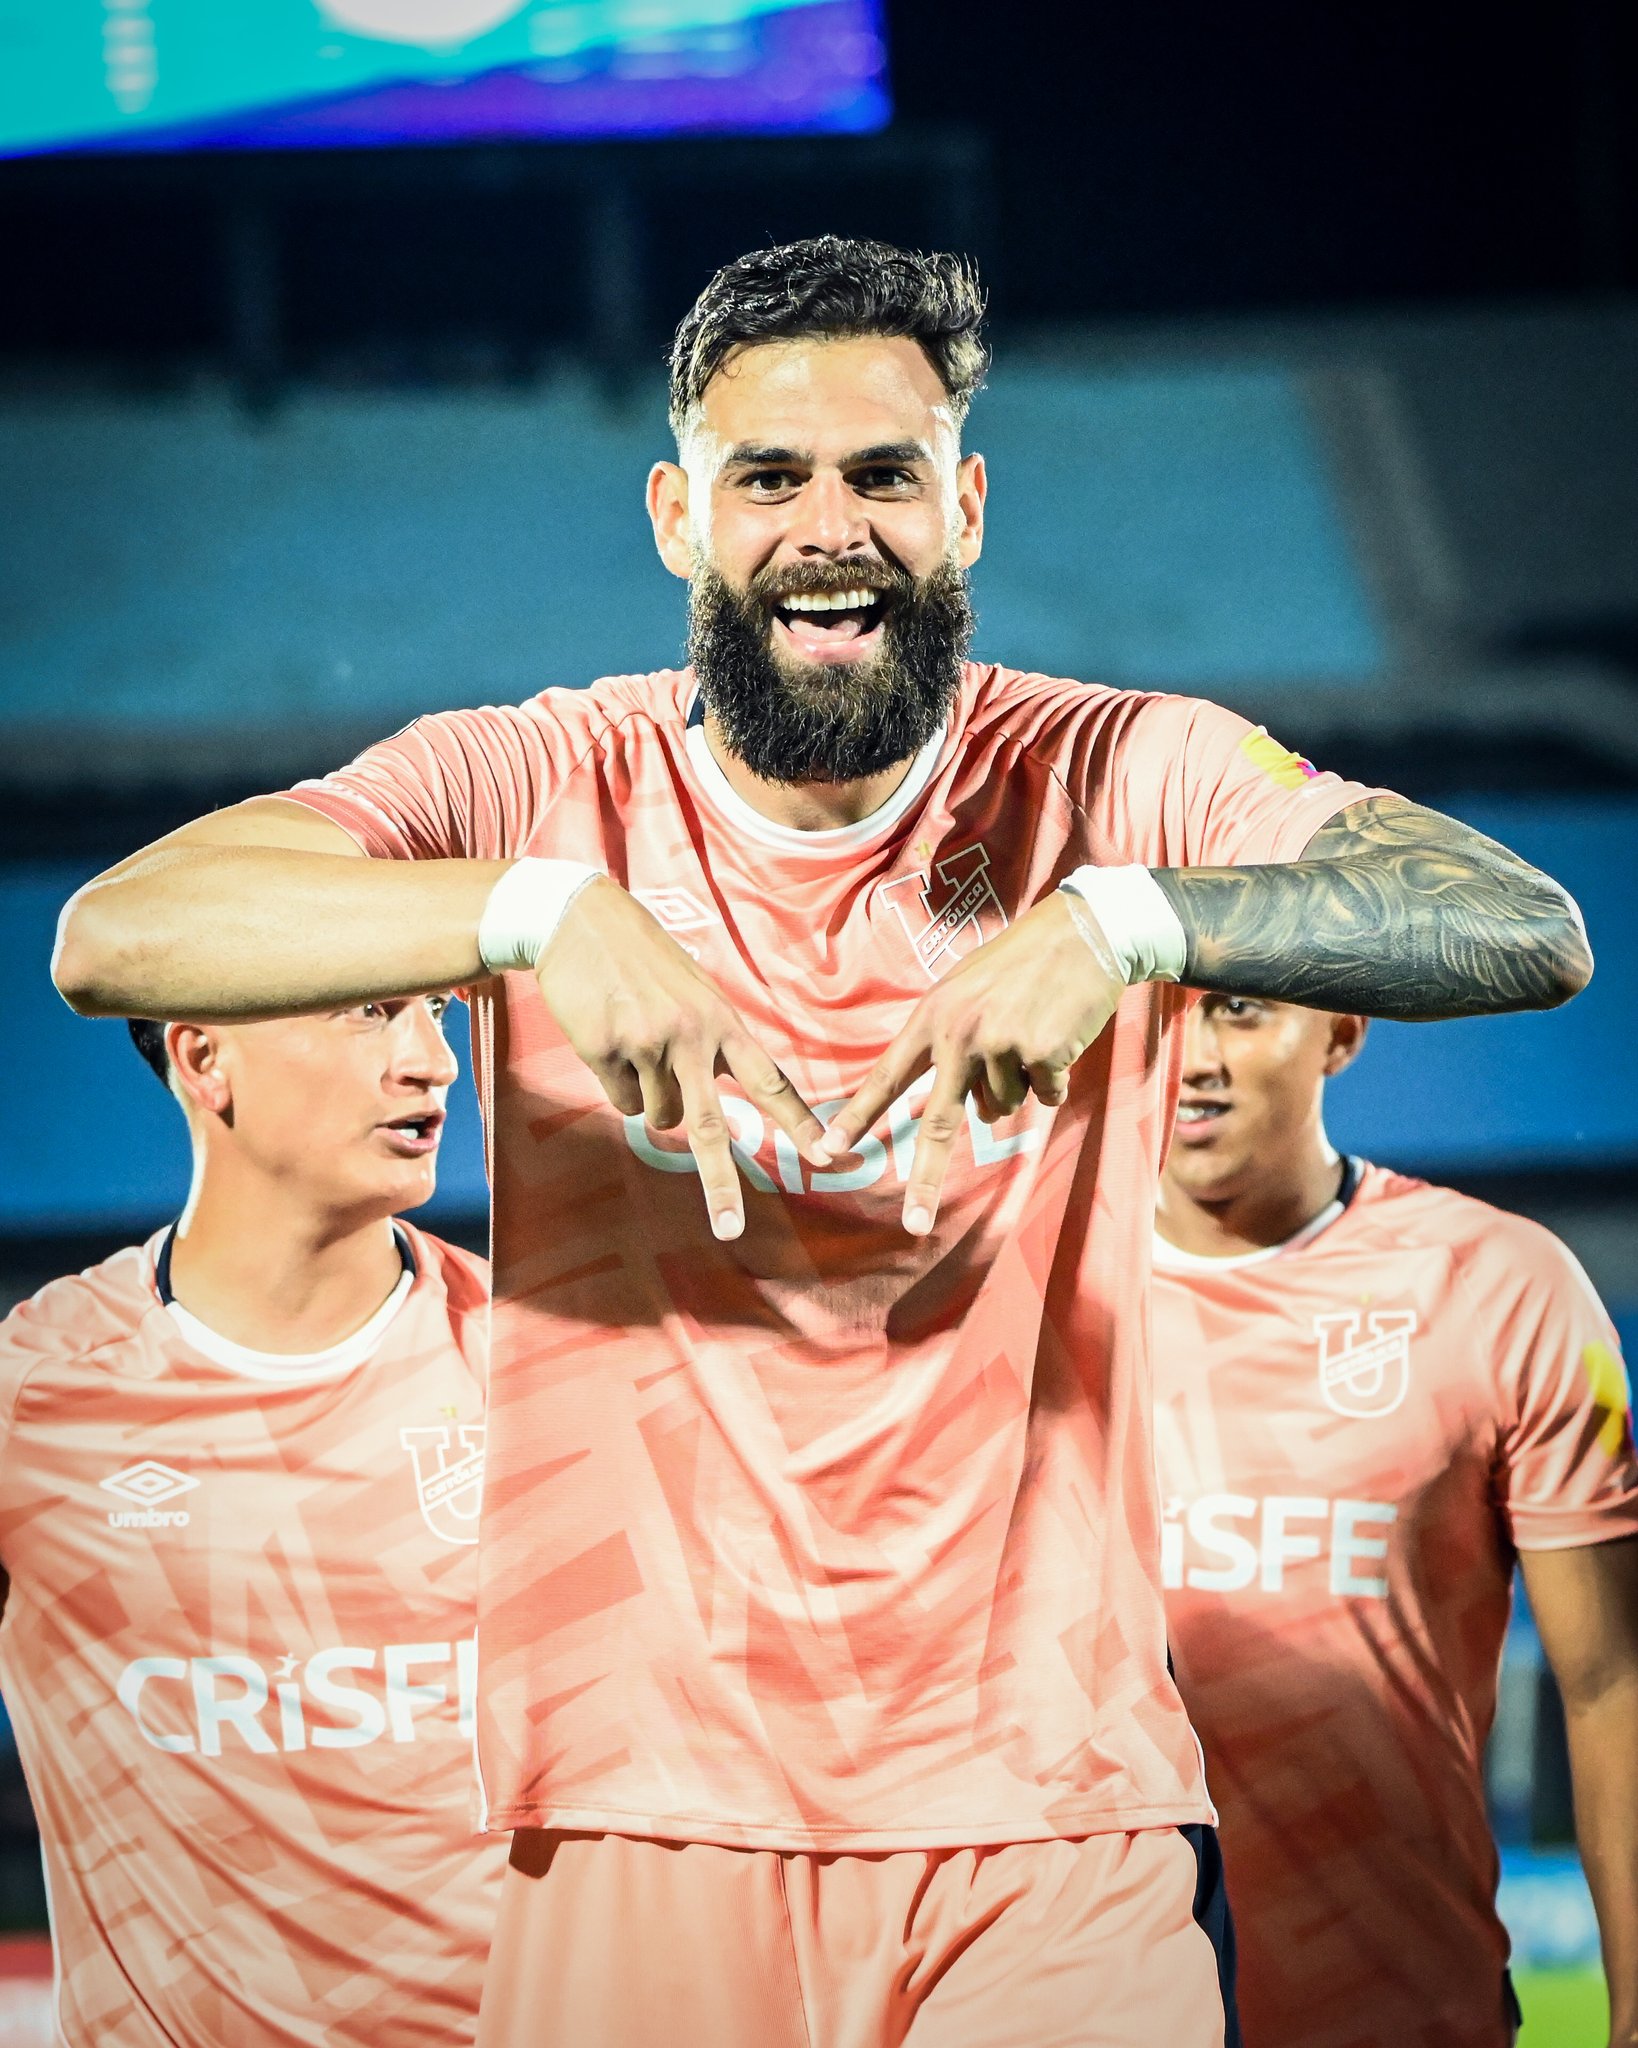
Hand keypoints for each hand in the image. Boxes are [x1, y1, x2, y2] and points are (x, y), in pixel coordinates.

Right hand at [537, 879, 826, 1239]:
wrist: (577, 922)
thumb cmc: (643, 960)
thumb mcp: (693, 991)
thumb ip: (711, 1044)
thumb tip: (694, 1116)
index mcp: (722, 1021)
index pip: (770, 1080)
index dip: (799, 1122)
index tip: (827, 1157)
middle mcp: (690, 1036)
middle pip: (710, 1125)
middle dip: (721, 1183)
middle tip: (730, 1228)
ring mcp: (645, 1045)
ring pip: (655, 1117)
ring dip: (649, 1098)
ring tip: (636, 1044)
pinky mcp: (603, 1051)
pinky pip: (620, 1100)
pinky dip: (616, 1082)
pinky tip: (608, 1039)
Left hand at [820, 890, 1125, 1235]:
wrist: (1083, 933)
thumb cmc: (1022, 963)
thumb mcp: (967, 991)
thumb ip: (953, 1045)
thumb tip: (971, 1112)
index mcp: (933, 1017)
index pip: (887, 1077)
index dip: (858, 1117)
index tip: (827, 1151)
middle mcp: (960, 1034)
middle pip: (940, 1123)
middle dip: (925, 1181)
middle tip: (915, 1225)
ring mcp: (1002, 1043)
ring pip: (1003, 1105)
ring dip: (1018, 1084)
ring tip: (1030, 1035)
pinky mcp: (1042, 1051)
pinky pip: (1043, 1093)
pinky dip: (1052, 1076)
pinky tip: (1058, 1036)